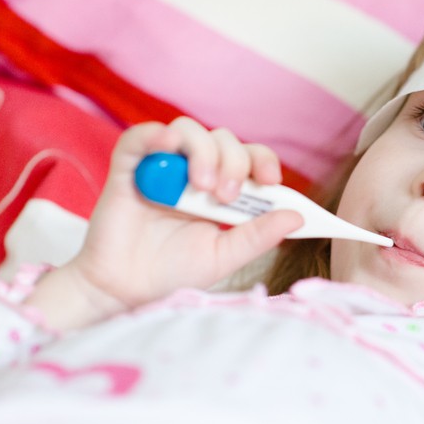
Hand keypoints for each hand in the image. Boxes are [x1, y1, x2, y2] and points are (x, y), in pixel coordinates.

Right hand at [28, 118, 302, 328]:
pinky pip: (141, 137)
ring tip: (201, 187)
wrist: (126, 292)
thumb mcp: (224, 256)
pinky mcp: (128, 169)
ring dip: (203, 152)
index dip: (263, 161)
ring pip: (189, 131)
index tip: (271, 182)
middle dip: (234, 162)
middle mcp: (193, 170)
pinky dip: (156, 134)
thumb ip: (258, 235)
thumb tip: (297, 217)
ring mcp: (162, 167)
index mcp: (222, 188)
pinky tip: (168, 145)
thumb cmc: (174, 272)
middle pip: (224, 139)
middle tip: (226, 196)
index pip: (250, 157)